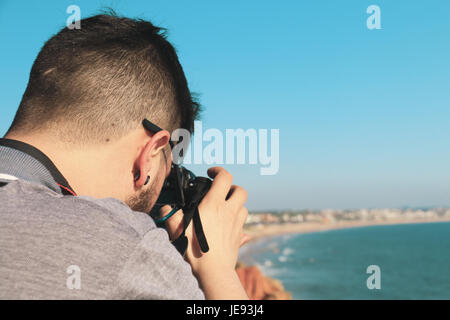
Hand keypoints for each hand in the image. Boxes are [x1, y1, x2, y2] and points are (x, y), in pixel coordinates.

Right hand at [164, 167, 249, 298]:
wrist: (213, 270)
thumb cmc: (195, 249)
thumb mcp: (178, 229)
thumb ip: (170, 216)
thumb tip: (165, 208)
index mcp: (214, 204)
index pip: (224, 177)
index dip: (219, 170)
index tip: (211, 172)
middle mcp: (229, 211)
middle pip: (240, 190)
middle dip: (232, 187)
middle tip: (221, 191)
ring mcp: (237, 224)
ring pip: (244, 207)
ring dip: (236, 204)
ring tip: (225, 209)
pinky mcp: (240, 236)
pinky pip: (244, 224)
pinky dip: (238, 221)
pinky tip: (230, 226)